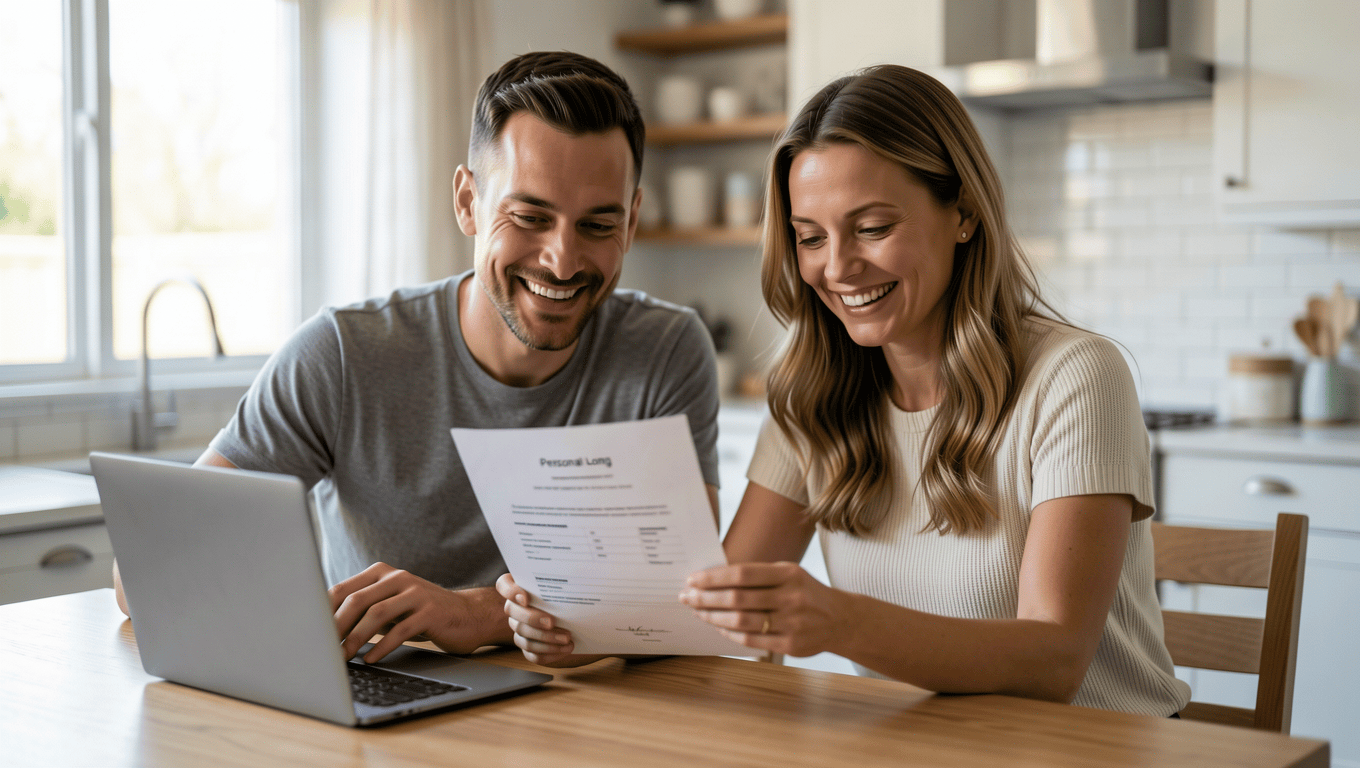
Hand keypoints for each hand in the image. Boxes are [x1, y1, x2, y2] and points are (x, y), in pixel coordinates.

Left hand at [330, 562, 506, 662]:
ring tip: (343, 657)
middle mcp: (398, 578)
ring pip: (376, 614)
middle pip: (356, 600)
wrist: (467, 615)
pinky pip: (401, 629)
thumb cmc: (420, 614)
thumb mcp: (390, 606)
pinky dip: (382, 646)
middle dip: (335, 627)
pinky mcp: (431, 611)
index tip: (309, 634)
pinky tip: (372, 659)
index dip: (323, 613)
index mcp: (382, 574)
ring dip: (355, 639)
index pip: (342, 589)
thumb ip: (363, 610)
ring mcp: (416, 593)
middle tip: (321, 650)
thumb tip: (322, 629)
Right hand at [496, 573, 605, 667]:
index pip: (503, 585)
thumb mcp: (563, 583)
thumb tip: (576, 574)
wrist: (572, 611)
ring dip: (546, 641)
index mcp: (518, 588)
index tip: (525, 598)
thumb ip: (561, 578)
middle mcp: (514, 608)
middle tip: (552, 622)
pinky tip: (565, 649)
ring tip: (567, 639)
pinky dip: (549, 654)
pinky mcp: (528, 645)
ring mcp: (519, 628)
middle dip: (533, 619)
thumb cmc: (564, 592)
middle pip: (513, 614)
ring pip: (524, 638)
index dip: (510, 591)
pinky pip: (533, 654)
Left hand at [679, 562, 848, 657]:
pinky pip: (750, 640)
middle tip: (686, 597)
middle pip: (737, 598)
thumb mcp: (789, 574)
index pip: (742, 574)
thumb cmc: (805, 592)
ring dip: (713, 617)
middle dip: (706, 598)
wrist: (840, 619)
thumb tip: (714, 578)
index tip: (692, 579)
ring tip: (698, 611)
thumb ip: (758, 575)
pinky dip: (729, 632)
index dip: (713, 578)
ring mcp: (792, 623)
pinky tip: (718, 626)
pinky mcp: (790, 645)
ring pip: (741, 621)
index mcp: (788, 574)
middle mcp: (791, 598)